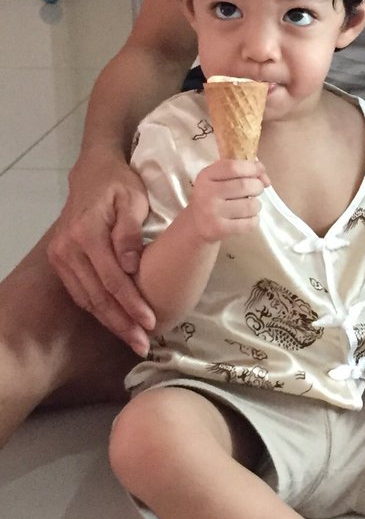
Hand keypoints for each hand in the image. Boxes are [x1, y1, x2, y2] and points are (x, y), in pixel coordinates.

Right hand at [47, 153, 154, 354]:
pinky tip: (115, 322)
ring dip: (110, 322)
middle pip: (97, 296)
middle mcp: (68, 249)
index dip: (132, 304)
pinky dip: (97, 310)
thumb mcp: (133, 200)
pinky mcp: (60, 260)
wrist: (92, 173)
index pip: (113, 279)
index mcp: (87, 234)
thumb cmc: (119, 185)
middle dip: (122, 323)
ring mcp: (60, 256)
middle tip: (143, 344)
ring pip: (87, 299)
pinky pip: (79, 292)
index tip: (151, 322)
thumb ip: (131, 233)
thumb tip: (132, 266)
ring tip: (133, 340)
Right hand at [187, 159, 267, 242]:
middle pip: (245, 185)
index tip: (259, 171)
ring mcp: (212, 212)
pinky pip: (250, 223)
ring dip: (256, 205)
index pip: (234, 167)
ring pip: (251, 206)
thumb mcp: (219, 179)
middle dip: (257, 187)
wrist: (194, 226)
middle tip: (254, 191)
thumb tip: (266, 181)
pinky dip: (254, 221)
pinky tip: (245, 219)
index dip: (252, 167)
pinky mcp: (219, 229)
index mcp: (206, 176)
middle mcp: (207, 193)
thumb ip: (243, 172)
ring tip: (248, 207)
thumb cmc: (213, 197)